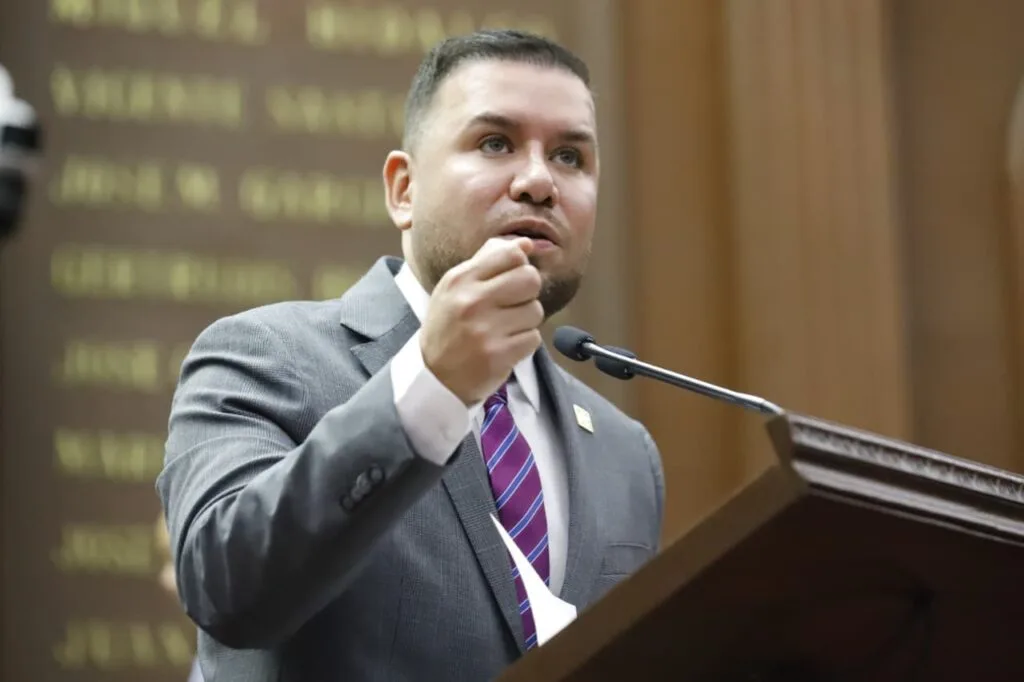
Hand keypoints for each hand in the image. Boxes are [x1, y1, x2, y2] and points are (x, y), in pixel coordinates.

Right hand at [420, 237, 543, 404]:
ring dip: (526, 321)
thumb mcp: (456, 288)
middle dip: (528, 292)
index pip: (511, 254)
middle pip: (530, 279)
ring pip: (535, 310)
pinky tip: (505, 345)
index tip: (510, 279)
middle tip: (513, 304)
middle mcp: (471, 301)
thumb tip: (525, 244)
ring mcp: (485, 330)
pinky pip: (534, 338)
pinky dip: (524, 342)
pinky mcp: (498, 355)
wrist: (435, 375)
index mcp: (460, 279)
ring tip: (504, 328)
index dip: (519, 265)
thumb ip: (488, 261)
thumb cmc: (450, 325)